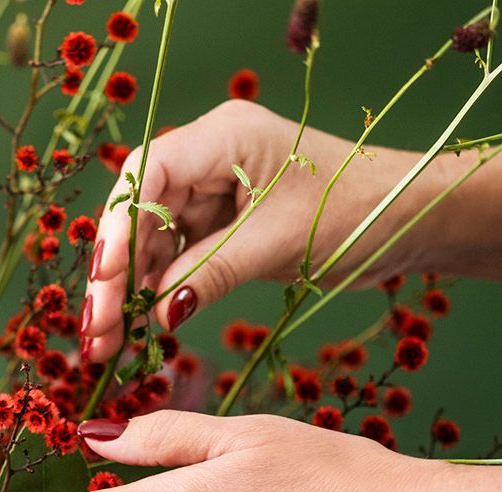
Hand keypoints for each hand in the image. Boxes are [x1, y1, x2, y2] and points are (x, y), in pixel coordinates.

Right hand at [82, 100, 445, 360]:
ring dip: (131, 293)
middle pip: (139, 215)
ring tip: (110, 344)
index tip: (104, 283)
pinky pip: (177, 258)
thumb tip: (158, 315)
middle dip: (116, 275)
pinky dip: (161, 292)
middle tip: (97, 331)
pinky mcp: (221, 225)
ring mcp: (212, 193)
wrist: (403, 219)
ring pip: (152, 242)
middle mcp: (207, 159)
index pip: (145, 176)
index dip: (116, 229)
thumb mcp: (278, 242)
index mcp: (222, 137)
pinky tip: (143, 326)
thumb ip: (212, 272)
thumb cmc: (355, 211)